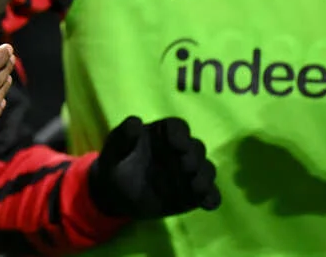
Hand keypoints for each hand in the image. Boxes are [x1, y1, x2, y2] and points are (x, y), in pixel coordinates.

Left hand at [88, 116, 220, 217]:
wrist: (115, 193)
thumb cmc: (116, 163)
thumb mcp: (114, 148)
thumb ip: (124, 136)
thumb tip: (136, 122)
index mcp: (163, 133)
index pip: (178, 127)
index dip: (180, 134)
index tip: (176, 145)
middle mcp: (181, 150)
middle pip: (196, 148)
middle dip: (194, 157)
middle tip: (184, 166)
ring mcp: (189, 172)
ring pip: (206, 169)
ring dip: (204, 177)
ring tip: (195, 187)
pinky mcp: (193, 194)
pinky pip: (210, 194)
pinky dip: (212, 198)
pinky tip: (205, 204)